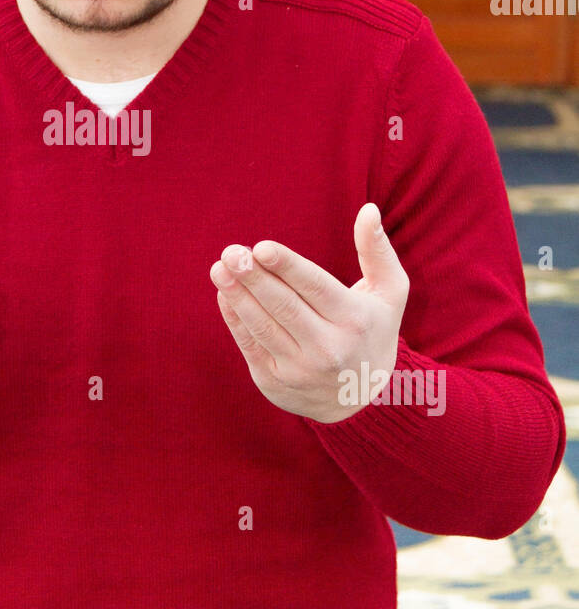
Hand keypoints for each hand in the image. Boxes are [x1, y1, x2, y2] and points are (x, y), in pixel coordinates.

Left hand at [209, 203, 408, 423]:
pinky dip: (234, 319)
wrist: (363, 399)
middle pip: (284, 307)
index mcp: (354, 320)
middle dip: (254, 278)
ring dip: (237, 295)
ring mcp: (299, 368)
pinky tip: (224, 294)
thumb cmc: (373, 330)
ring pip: (262, 326)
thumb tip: (368, 209)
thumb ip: (377, 250)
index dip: (286, 267)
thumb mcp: (389, 293)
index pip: (315, 288)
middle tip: (231, 253)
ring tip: (219, 268)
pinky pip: (250, 346)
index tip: (260, 247)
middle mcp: (327, 348)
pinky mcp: (274, 382)